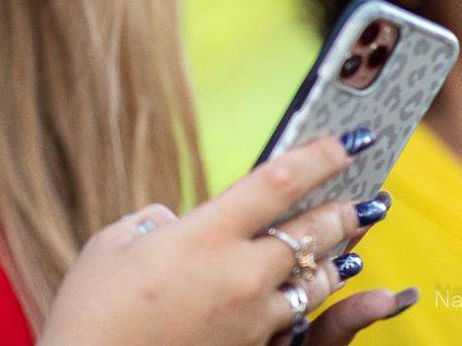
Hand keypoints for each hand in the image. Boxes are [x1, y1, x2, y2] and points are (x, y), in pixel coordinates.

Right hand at [41, 133, 400, 345]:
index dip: (320, 157)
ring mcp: (250, 318)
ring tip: (351, 246)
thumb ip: (153, 223)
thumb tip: (174, 225)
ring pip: (313, 283)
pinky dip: (310, 303)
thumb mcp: (112, 245)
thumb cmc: (92, 308)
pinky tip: (315, 296)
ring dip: (336, 260)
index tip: (348, 142)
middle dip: (345, 212)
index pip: (277, 183)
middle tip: (369, 200)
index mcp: (203, 234)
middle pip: (310, 233)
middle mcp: (238, 273)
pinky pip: (294, 320)